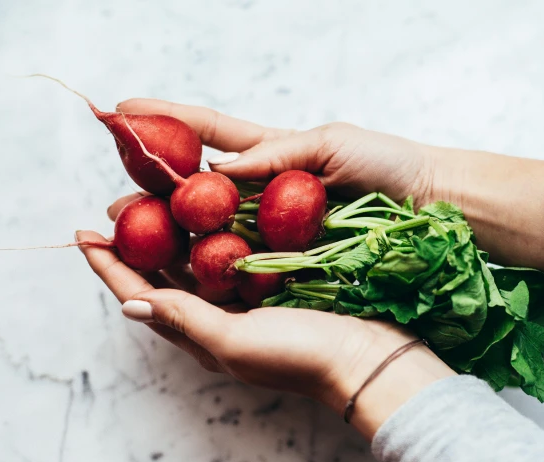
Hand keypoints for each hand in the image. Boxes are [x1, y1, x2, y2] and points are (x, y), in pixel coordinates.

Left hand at [78, 217, 453, 441]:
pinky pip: (235, 253)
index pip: (141, 296)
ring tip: (158, 197)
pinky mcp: (275, 282)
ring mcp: (247, 299)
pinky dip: (219, 230)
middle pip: (164, 274)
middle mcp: (219, 316)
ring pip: (198, 259)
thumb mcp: (235, 341)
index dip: (109, 267)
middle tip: (120, 205)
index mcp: (202, 334)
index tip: (82, 233)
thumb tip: (130, 303)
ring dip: (176, 230)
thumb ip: (185, 320)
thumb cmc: (301, 355)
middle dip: (138, 242)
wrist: (366, 356)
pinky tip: (218, 206)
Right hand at [117, 98, 543, 272]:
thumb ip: (275, 155)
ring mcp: (276, 225)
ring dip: (171, 231)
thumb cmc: (386, 164)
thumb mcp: (329, 145)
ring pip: (214, 227)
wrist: (428, 202)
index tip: (124, 110)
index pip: (211, 132)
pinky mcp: (292, 256)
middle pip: (199, 188)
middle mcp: (267, 190)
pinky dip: (213, 261)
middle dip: (154, 189)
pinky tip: (184, 268)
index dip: (168, 120)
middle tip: (115, 200)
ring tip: (129, 234)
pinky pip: (246, 258)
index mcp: (275, 152)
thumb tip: (218, 172)